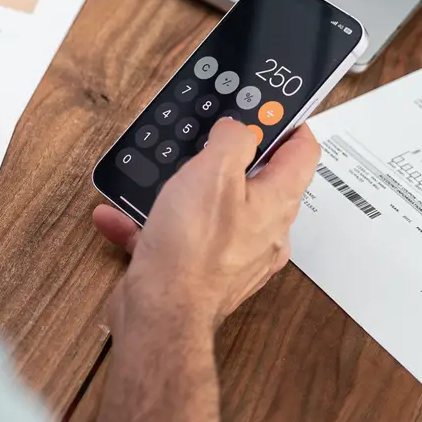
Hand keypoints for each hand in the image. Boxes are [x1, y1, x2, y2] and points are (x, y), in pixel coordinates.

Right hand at [94, 118, 320, 330]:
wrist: (161, 314)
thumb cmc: (192, 248)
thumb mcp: (213, 172)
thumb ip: (232, 140)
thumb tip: (238, 128)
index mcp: (276, 203)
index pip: (302, 152)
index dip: (290, 123)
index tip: (268, 106)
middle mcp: (262, 231)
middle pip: (258, 180)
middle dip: (230, 154)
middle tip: (209, 133)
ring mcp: (232, 254)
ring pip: (212, 208)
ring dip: (183, 189)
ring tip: (160, 174)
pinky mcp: (199, 270)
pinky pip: (175, 237)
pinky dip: (149, 224)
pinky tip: (118, 216)